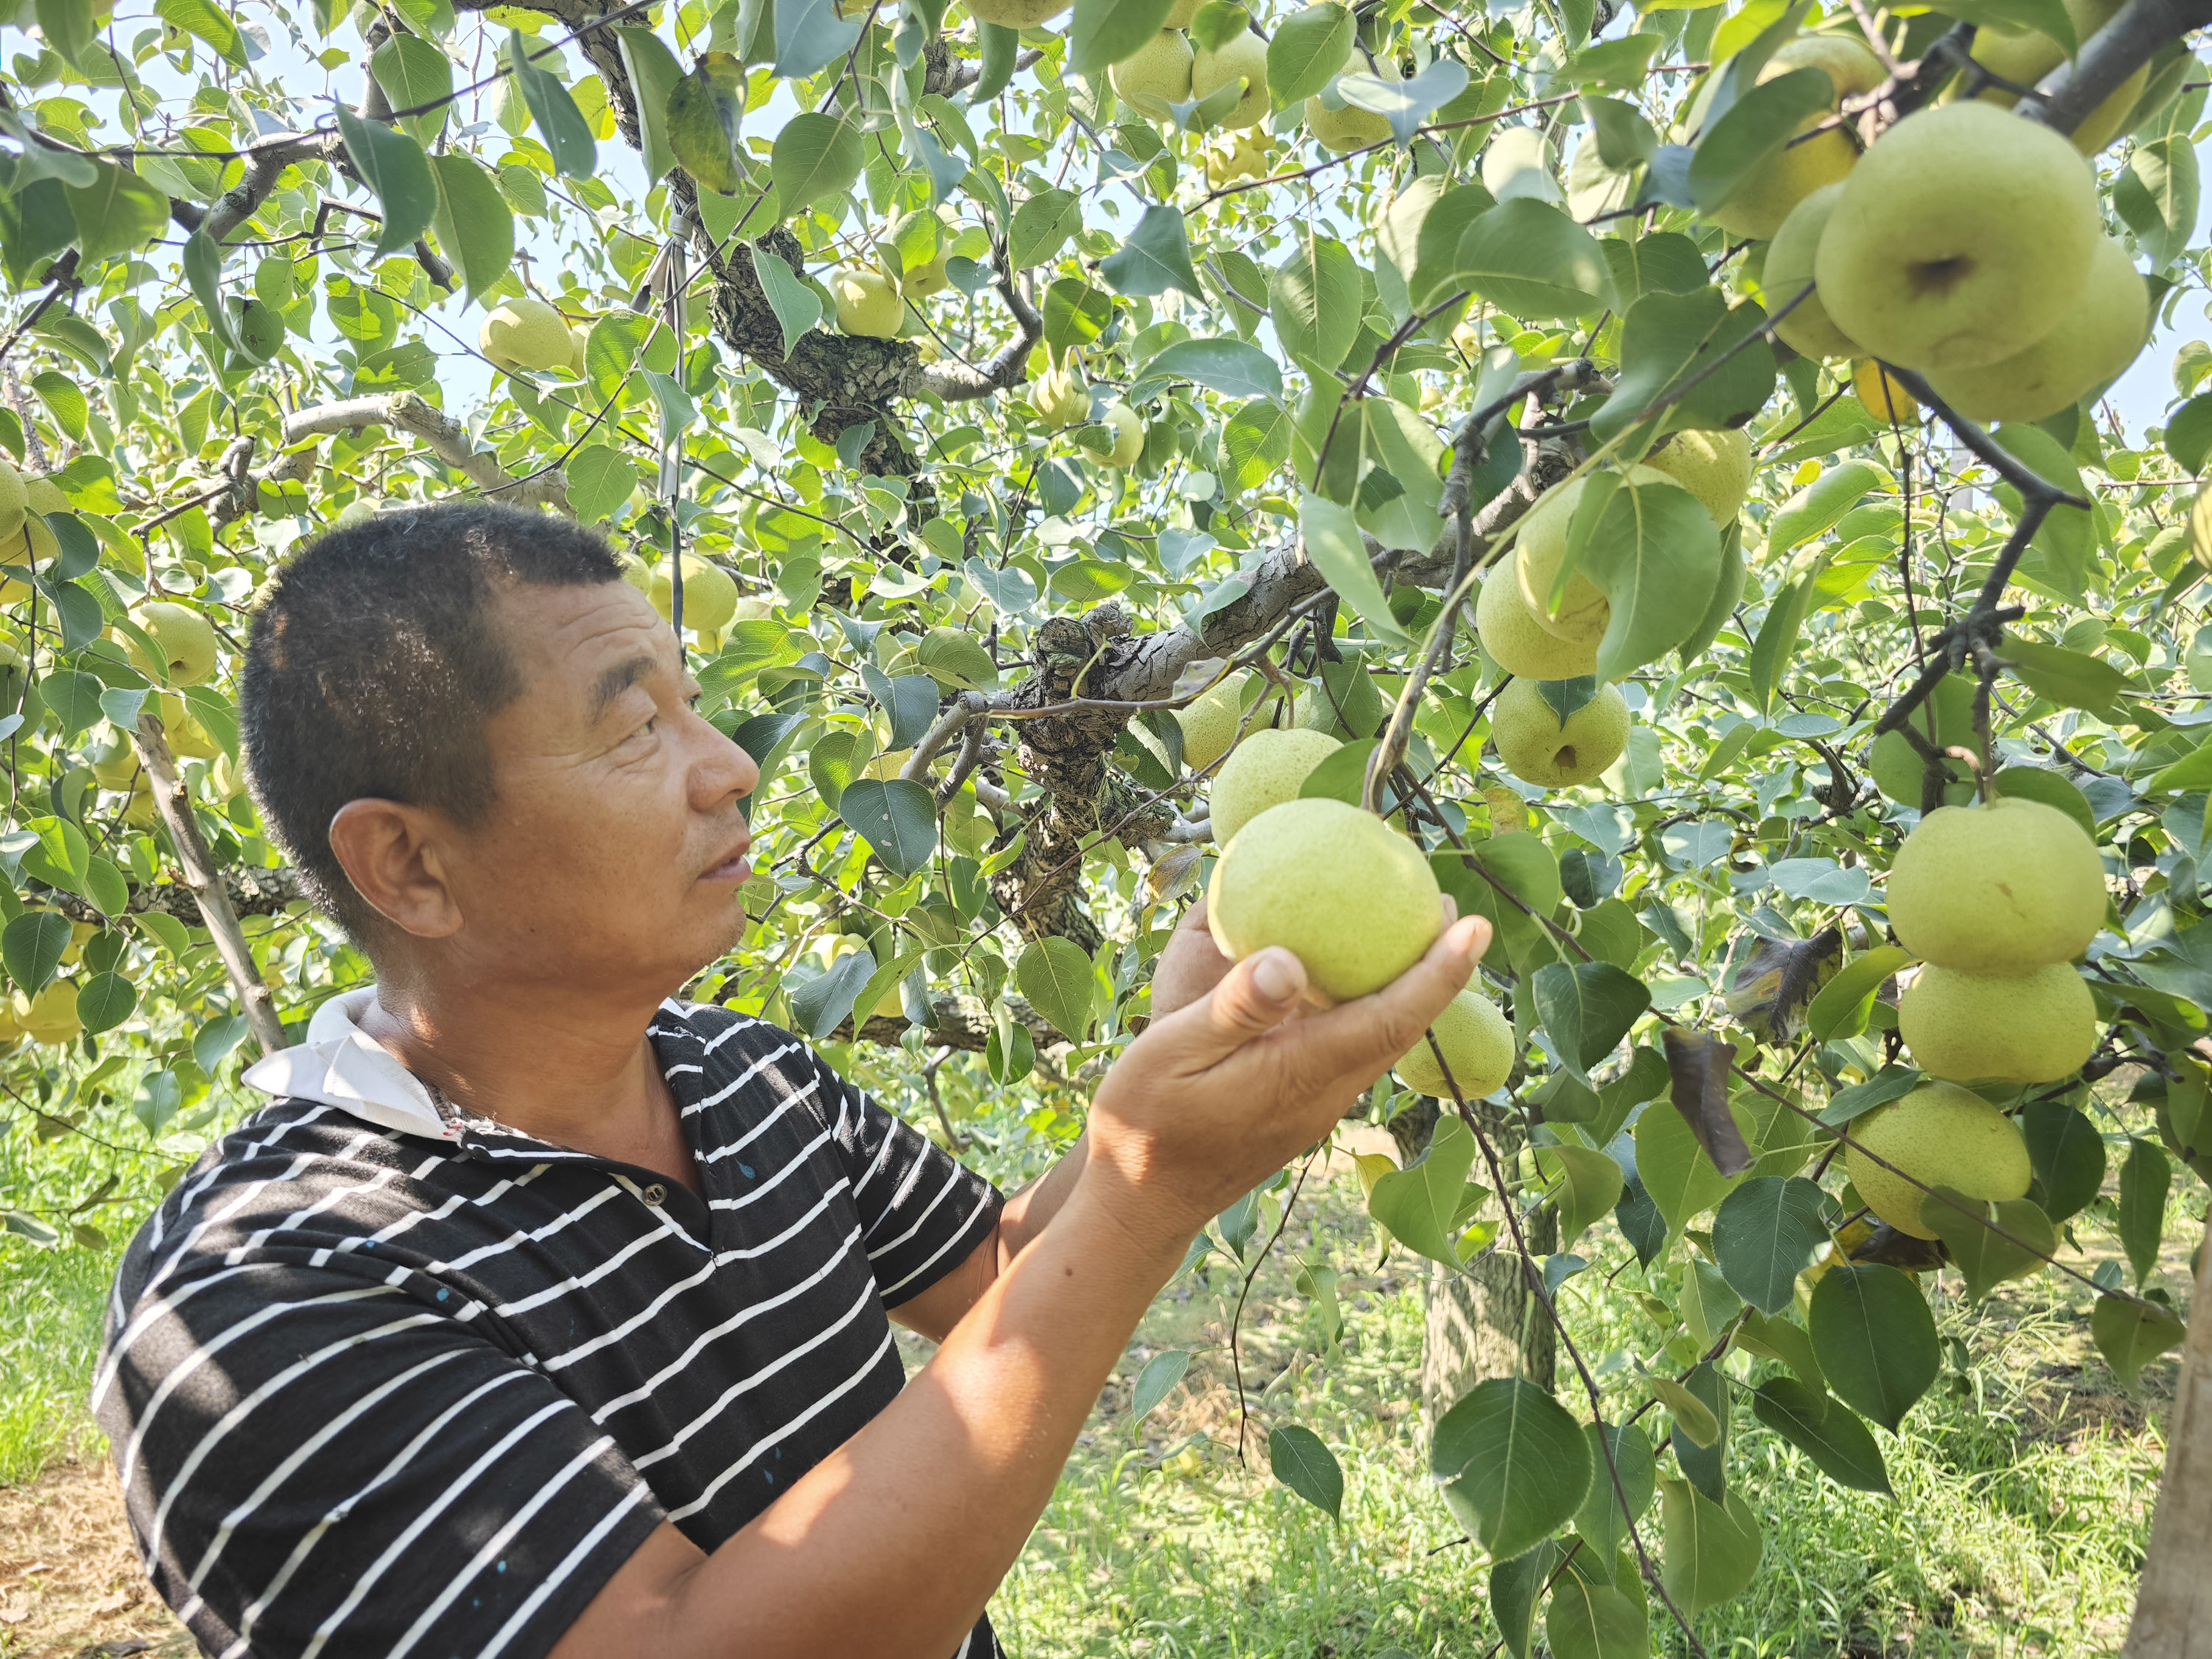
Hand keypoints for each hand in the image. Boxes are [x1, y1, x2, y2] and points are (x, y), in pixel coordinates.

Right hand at [1082, 908, 1492, 1247]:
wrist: (1140, 1207)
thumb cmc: (1144, 1126)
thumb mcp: (1170, 1052)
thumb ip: (1233, 1008)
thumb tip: (1289, 961)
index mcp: (1298, 1074)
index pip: (1391, 1020)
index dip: (1439, 973)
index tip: (1476, 927)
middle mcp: (1323, 1095)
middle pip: (1402, 1028)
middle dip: (1437, 970)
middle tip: (1455, 909)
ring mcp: (1316, 1108)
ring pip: (1380, 1042)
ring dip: (1405, 989)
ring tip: (1411, 932)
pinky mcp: (1301, 1111)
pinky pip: (1351, 1051)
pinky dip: (1367, 1008)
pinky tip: (1343, 981)